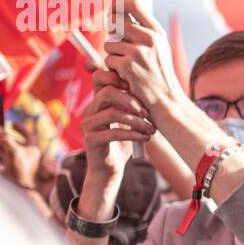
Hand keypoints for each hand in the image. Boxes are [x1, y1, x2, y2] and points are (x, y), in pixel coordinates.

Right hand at [0, 125, 42, 188]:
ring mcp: (16, 161)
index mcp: (32, 149)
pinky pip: (0, 157)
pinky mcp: (8, 168)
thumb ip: (6, 140)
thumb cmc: (22, 171)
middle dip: (1, 137)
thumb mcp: (15, 152)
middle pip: (12, 141)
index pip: (28, 135)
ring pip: (4, 149)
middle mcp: (25, 154)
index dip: (21, 128)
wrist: (20, 190)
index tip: (12, 124)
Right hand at [80, 67, 155, 182]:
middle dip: (131, 100)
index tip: (139, 90)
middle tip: (147, 112)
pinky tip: (146, 138)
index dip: (118, 78)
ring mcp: (88, 124)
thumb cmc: (123, 142)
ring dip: (136, 120)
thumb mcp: (130, 120)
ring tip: (151, 129)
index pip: (99, 77)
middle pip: (107, 92)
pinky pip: (113, 133)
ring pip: (112, 112)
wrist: (110, 168)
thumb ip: (134, 104)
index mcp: (98, 101)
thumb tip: (155, 87)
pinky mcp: (91, 140)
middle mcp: (90, 110)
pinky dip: (133, 134)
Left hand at [101, 0, 183, 117]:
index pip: (134, 5)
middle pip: (116, 22)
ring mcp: (138, 52)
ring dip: (113, 55)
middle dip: (111, 31)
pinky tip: (126, 77)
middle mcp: (149, 39)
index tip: (111, 7)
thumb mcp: (158, 50)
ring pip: (109, 44)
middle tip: (115, 40)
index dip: (118, 3)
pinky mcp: (127, 66)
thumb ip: (142, 33)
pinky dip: (114, 69)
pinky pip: (109, 60)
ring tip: (127, 67)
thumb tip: (117, 17)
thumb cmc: (159, 76)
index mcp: (157, 33)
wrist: (166, 100)